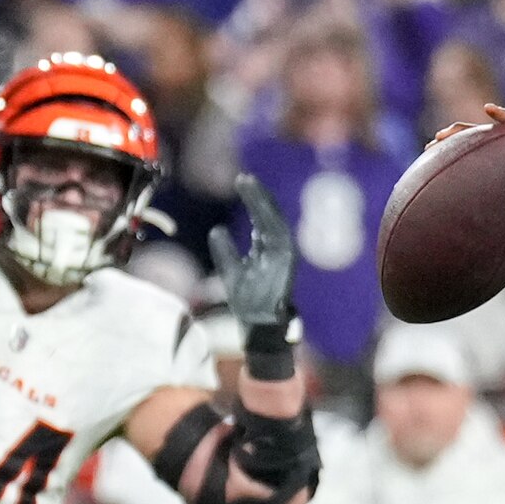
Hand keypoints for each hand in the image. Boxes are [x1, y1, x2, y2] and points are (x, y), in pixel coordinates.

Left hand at [210, 173, 296, 334]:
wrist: (258, 325)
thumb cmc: (248, 301)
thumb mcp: (231, 271)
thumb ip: (224, 251)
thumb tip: (217, 229)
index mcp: (265, 248)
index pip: (260, 218)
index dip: (253, 199)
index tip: (241, 181)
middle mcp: (276, 248)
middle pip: (269, 215)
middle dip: (258, 196)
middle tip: (245, 178)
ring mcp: (284, 254)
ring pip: (275, 221)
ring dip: (263, 204)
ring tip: (251, 186)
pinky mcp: (287, 262)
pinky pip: (280, 237)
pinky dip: (272, 222)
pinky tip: (261, 208)